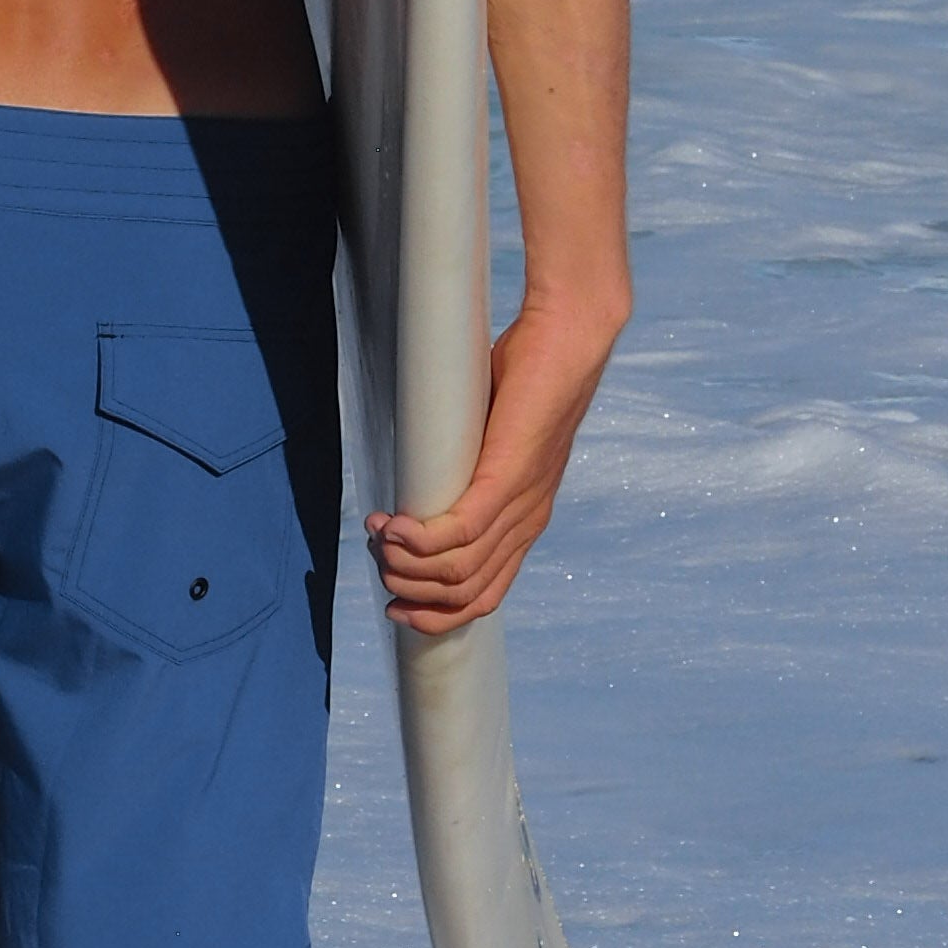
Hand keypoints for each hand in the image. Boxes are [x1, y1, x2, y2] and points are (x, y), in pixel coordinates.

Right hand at [363, 286, 623, 637]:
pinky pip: (460, 533)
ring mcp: (521, 504)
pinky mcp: (509, 478)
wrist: (568, 336)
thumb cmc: (526, 374)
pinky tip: (393, 528)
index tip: (394, 598)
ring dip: (407, 564)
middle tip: (378, 555)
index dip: (435, 611)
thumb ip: (458, 459)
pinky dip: (419, 541)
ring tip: (379, 535)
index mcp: (524, 520)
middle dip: (411, 588)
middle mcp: (527, 523)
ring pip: (458, 572)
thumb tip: (416, 468)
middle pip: (464, 593)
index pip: (483, 596)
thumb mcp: (488, 434)